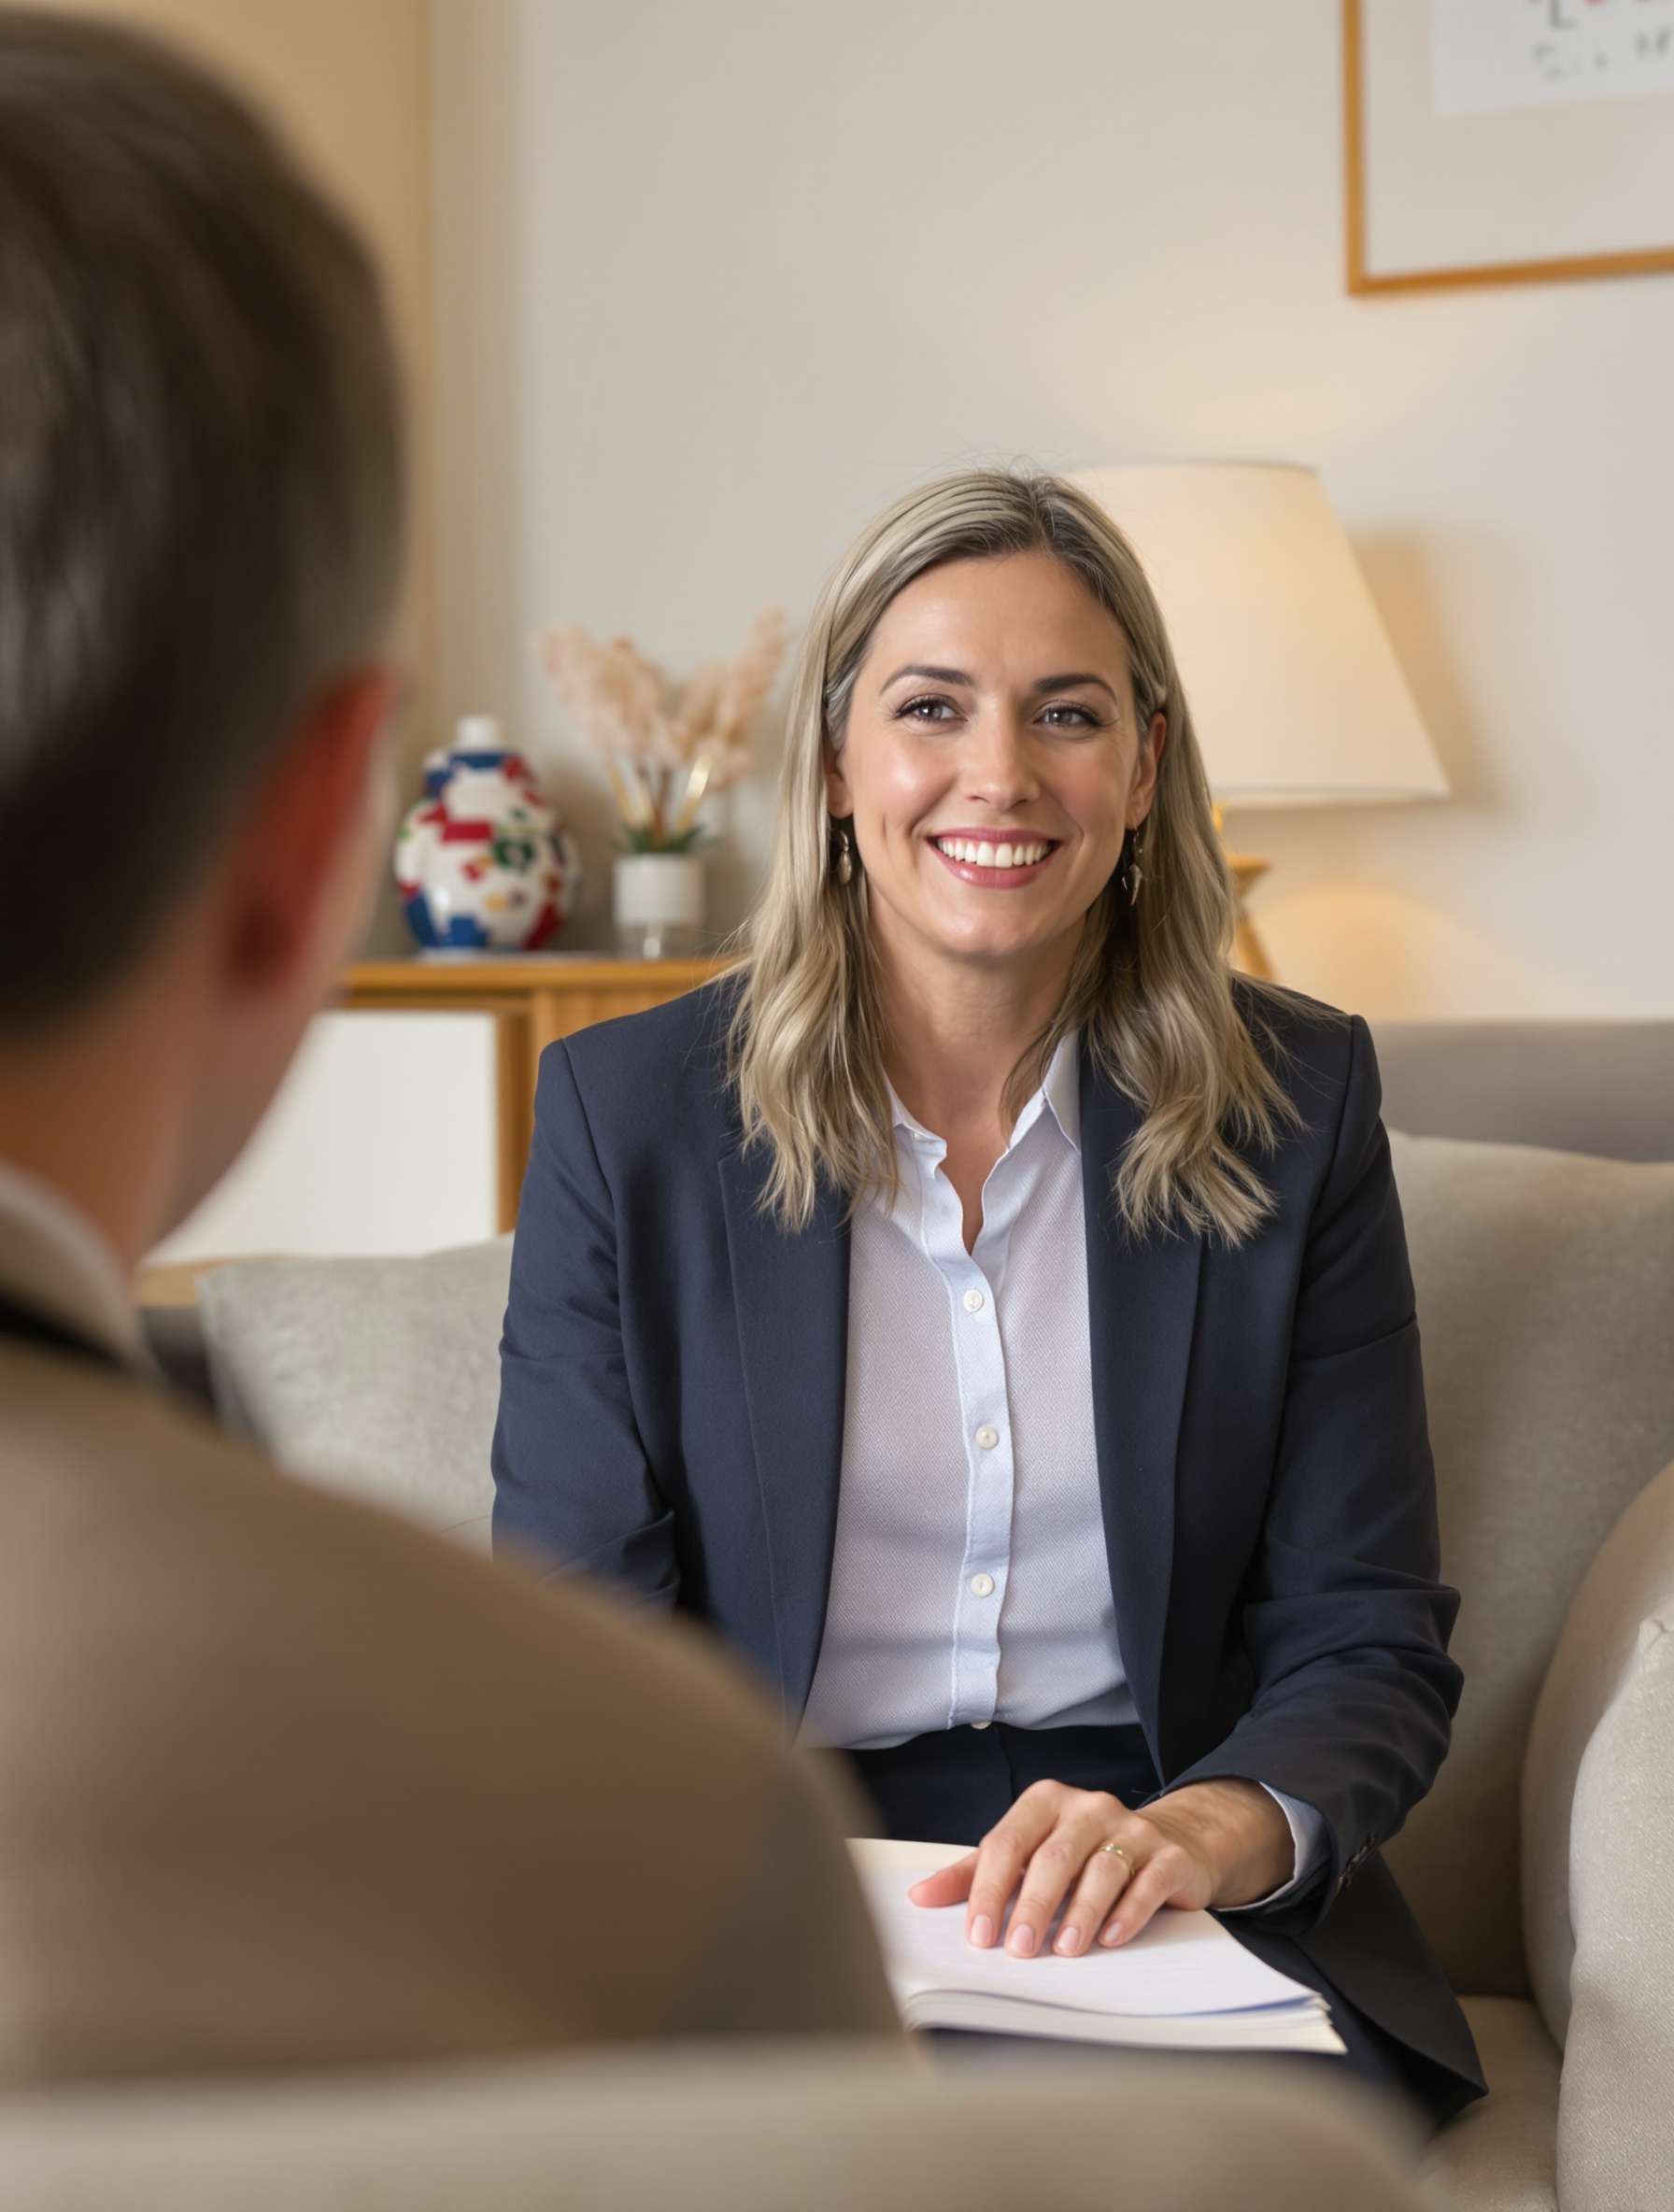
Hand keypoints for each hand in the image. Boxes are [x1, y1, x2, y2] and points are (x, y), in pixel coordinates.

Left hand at [907, 1777, 1293, 1958]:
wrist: (1170, 1840)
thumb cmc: (1083, 1851)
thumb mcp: (1027, 1853)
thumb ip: (976, 1874)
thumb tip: (921, 1896)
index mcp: (1045, 1802)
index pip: (1007, 1843)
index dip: (990, 1889)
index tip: (979, 1934)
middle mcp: (1087, 1808)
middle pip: (1053, 1857)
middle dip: (1033, 1906)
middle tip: (1019, 1948)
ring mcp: (1131, 1828)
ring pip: (1102, 1868)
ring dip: (1081, 1913)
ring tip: (1065, 1950)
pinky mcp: (1167, 1854)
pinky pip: (1147, 1880)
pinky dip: (1128, 1911)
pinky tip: (1112, 1938)